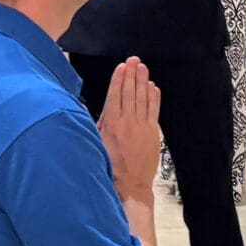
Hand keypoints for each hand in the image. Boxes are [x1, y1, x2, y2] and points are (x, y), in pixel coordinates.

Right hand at [98, 57, 162, 200]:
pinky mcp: (153, 133)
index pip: (115, 95)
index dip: (119, 79)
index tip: (121, 67)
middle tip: (134, 60)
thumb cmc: (110, 167)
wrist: (130, 185)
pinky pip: (154, 110)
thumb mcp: (96, 143)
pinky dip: (153, 97)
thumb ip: (97, 124)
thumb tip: (92, 108)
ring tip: (142, 68)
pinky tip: (153, 87)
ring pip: (142, 98)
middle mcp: (127, 123)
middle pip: (130, 92)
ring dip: (143, 81)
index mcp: (111, 124)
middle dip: (131, 74)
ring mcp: (142, 127)